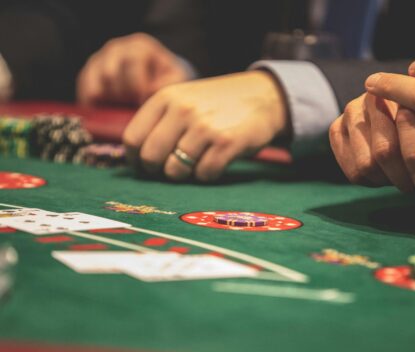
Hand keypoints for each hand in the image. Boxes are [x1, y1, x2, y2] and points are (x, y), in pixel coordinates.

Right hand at [77, 33, 189, 105]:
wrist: (153, 79)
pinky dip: (94, 104)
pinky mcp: (87, 74)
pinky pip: (85, 90)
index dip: (138, 85)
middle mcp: (116, 49)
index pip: (133, 62)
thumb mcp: (175, 78)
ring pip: (95, 82)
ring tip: (120, 108)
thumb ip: (169, 82)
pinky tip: (105, 112)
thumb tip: (152, 90)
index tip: (143, 102)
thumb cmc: (166, 79)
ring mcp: (99, 60)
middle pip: (111, 73)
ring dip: (108, 100)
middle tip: (130, 107)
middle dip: (122, 95)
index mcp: (139, 47)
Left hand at [122, 71, 287, 181]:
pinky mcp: (227, 142)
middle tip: (171, 168)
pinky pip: (204, 174)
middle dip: (157, 170)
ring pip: (176, 170)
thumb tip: (135, 159)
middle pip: (151, 157)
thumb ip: (159, 122)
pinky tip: (215, 163)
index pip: (133, 138)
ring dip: (184, 174)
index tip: (146, 165)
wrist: (263, 95)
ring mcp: (205, 126)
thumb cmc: (218, 103)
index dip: (136, 159)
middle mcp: (182, 110)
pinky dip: (208, 175)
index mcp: (166, 98)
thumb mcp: (184, 99)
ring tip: (196, 163)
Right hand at [329, 93, 414, 191]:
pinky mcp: (337, 129)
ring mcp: (351, 111)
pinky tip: (382, 175)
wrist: (403, 120)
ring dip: (386, 180)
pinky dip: (369, 181)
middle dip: (402, 175)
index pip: (407, 128)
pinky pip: (351, 170)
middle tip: (414, 186)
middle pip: (384, 151)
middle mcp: (373, 96)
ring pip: (366, 164)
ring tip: (400, 180)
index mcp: (404, 88)